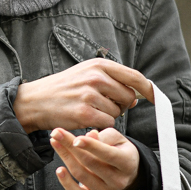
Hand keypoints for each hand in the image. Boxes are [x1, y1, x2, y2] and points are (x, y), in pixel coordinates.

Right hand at [12, 59, 153, 131]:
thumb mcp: (85, 74)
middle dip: (120, 104)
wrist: (35, 100)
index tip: (156, 98)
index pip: (134, 76)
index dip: (148, 89)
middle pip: (128, 97)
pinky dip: (99, 125)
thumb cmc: (63, 88)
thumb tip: (136, 96)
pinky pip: (107, 123)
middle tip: (101, 104)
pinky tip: (84, 118)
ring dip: (107, 115)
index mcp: (98, 65)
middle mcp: (96, 77)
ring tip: (87, 108)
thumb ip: (112, 81)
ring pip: (117, 112)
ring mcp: (90, 95)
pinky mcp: (84, 113)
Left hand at [51, 127, 142, 189]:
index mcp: (127, 163)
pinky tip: (59, 170)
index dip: (91, 146)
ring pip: (81, 175)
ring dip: (65, 157)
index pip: (108, 154)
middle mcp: (119, 181)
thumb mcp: (118, 138)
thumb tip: (89, 137)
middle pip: (90, 163)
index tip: (76, 139)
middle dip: (70, 146)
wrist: (126, 172)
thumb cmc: (119, 151)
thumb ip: (104, 136)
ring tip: (55, 142)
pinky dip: (66, 183)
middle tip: (56, 133)